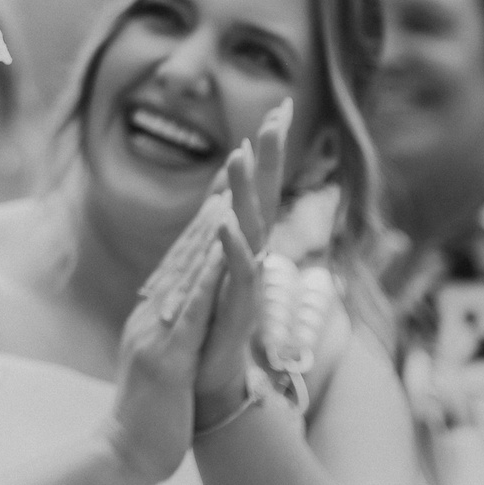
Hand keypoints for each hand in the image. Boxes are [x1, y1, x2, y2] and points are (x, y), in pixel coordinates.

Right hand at [105, 191, 228, 484]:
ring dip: (209, 231)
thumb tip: (176, 311)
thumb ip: (167, 331)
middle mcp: (151, 315)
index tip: (223, 184)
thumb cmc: (148, 416)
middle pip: (183, 253)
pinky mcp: (167, 358)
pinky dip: (207, 277)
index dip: (202, 220)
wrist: (123, 453)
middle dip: (209, 209)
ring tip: (232, 194)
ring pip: (186, 273)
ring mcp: (155, 334)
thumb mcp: (160, 363)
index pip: (181, 259)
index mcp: (152, 316)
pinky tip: (225, 252)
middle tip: (232, 168)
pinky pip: (191, 310)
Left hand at [193, 100, 287, 410]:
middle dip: (271, 153)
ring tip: (238, 152)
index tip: (279, 105)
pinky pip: (235, 273)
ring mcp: (244, 281)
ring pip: (247, 226)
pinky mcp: (234, 308)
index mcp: (242, 241)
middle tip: (279, 111)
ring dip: (242, 189)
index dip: (268, 148)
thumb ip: (224, 228)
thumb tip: (228, 195)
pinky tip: (223, 221)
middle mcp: (250, 255)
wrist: (204, 378)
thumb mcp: (214, 265)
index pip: (257, 185)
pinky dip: (230, 246)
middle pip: (262, 195)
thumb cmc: (211, 322)